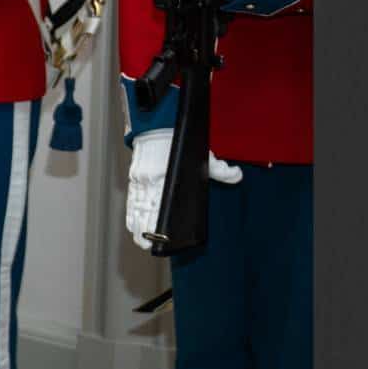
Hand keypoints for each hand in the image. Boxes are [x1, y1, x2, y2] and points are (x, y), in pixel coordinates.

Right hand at [125, 129, 243, 250]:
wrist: (158, 125)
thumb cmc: (178, 140)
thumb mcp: (204, 155)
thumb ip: (220, 169)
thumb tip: (237, 176)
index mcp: (163, 177)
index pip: (156, 204)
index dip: (153, 221)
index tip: (156, 234)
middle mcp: (149, 180)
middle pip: (144, 209)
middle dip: (144, 228)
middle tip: (146, 243)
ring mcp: (140, 179)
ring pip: (136, 205)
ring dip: (136, 223)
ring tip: (138, 238)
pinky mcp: (135, 177)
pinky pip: (131, 197)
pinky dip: (130, 211)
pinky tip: (131, 222)